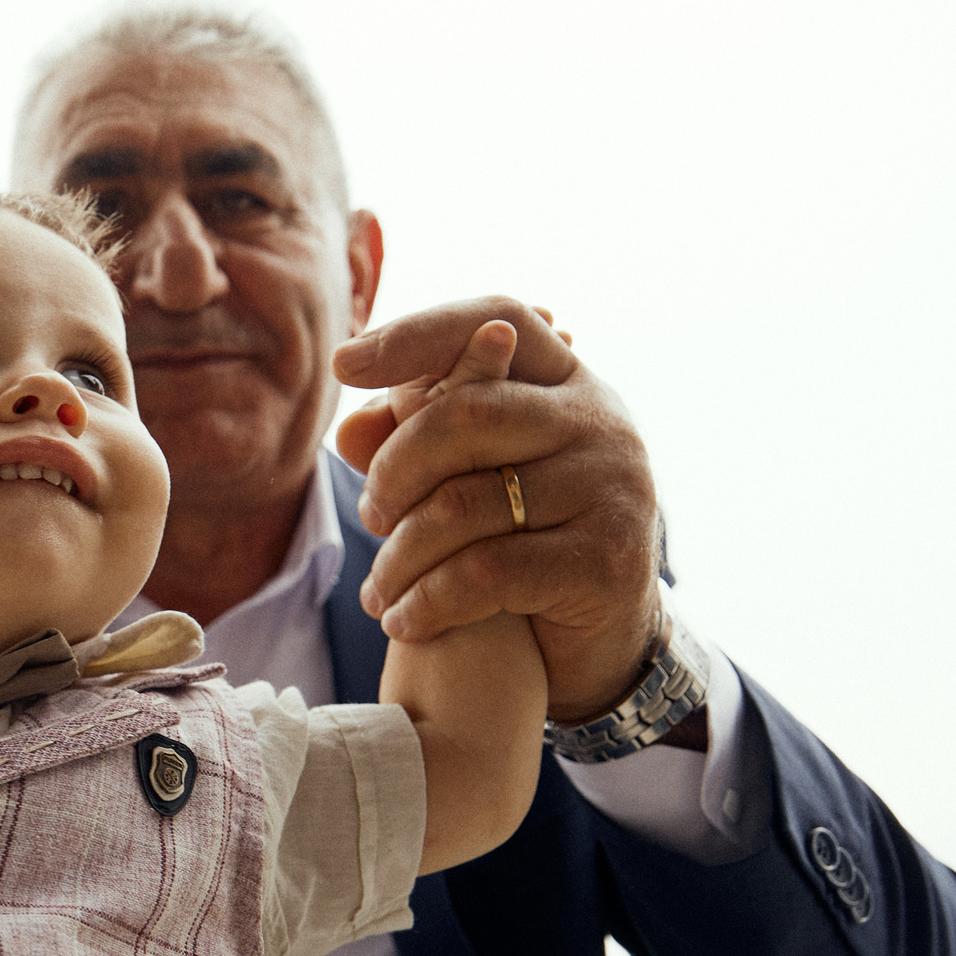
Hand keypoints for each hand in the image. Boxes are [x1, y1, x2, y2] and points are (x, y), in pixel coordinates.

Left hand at [332, 297, 663, 725]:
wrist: (605, 638)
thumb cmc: (526, 543)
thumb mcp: (476, 482)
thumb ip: (414, 448)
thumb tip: (348, 432)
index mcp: (569, 383)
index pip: (495, 317)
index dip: (417, 333)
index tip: (344, 364)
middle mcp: (600, 422)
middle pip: (465, 413)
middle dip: (394, 469)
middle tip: (370, 517)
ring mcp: (611, 487)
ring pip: (462, 505)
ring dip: (399, 557)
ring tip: (378, 590)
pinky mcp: (605, 561)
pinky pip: (485, 572)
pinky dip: (427, 602)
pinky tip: (403, 622)